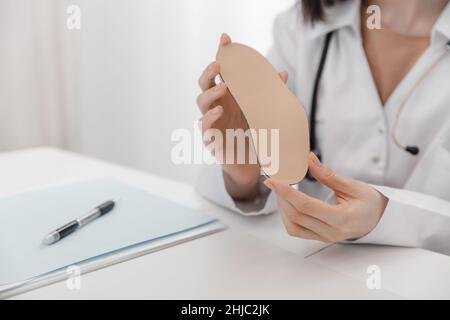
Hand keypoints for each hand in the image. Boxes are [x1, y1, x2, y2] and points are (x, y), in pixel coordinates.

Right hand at [196, 33, 288, 198]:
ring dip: (210, 94)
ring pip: (201, 103)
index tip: (226, 39)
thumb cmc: (257, 134)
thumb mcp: (265, 112)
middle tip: (218, 65)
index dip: (221, 55)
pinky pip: (205, 127)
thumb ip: (270, 93)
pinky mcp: (212, 140)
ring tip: (222, 88)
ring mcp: (212, 122)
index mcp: (229, 96)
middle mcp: (217, 106)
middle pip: (204, 84)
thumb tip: (282, 72)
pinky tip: (218, 112)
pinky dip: (210, 119)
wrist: (255, 163)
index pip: (220, 72)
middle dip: (209, 73)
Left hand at [264, 153, 387, 242]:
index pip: (306, 206)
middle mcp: (331, 232)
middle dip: (281, 197)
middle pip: (296, 216)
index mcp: (341, 219)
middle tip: (273, 180)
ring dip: (282, 208)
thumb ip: (328, 175)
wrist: (379, 220)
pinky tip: (286, 202)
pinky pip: (297, 230)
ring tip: (280, 190)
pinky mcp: (319, 237)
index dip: (287, 193)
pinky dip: (287, 216)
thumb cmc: (369, 202)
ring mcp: (324, 237)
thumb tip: (309, 159)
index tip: (273, 181)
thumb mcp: (352, 185)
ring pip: (293, 226)